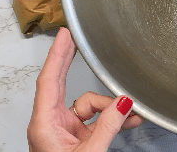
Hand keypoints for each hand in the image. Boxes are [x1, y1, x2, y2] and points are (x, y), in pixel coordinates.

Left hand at [28, 27, 143, 151]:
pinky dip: (113, 119)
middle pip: (63, 86)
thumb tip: (124, 103)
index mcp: (44, 126)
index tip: (64, 35)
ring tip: (132, 114)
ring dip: (112, 108)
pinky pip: (97, 120)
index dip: (57, 56)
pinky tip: (129, 120)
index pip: (49, 81)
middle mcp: (51, 125)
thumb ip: (108, 126)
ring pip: (91, 107)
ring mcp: (65, 132)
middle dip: (72, 64)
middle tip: (74, 39)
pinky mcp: (77, 140)